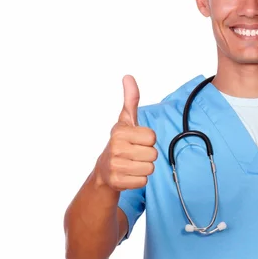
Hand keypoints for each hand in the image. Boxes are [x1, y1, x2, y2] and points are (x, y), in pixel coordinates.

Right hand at [95, 75, 157, 190]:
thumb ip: (131, 99)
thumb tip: (128, 77)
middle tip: (134, 154)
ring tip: (132, 163)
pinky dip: (139, 179)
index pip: (152, 137)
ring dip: (144, 167)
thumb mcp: (125, 120)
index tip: (137, 140)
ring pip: (150, 168)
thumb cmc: (120, 142)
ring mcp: (115, 165)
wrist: (104, 170)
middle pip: (153, 154)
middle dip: (147, 155)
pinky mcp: (117, 181)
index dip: (148, 139)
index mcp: (120, 131)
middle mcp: (116, 147)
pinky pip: (143, 181)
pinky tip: (129, 174)